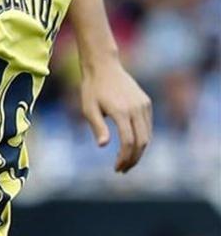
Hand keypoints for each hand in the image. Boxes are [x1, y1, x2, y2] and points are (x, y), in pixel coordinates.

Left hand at [79, 55, 152, 172]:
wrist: (103, 66)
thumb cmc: (92, 88)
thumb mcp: (88, 108)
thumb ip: (98, 127)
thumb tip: (103, 146)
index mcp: (122, 111)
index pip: (128, 142)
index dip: (124, 158)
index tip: (116, 168)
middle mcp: (137, 109)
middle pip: (142, 142)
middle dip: (133, 159)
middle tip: (122, 169)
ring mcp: (144, 105)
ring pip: (147, 135)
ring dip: (139, 151)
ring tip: (127, 161)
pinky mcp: (146, 103)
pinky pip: (147, 125)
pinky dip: (142, 138)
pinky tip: (132, 146)